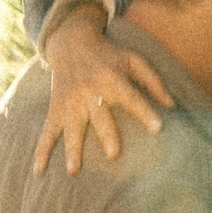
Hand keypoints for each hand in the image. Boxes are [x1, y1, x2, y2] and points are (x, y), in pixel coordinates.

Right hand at [33, 3, 174, 173]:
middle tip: (114, 155)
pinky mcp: (56, 109)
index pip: (130, 98)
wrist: (71, 41)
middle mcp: (90, 92)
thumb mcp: (133, 59)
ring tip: (73, 171)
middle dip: (106, 134)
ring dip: (72, 149)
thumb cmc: (108, 55)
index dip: (144, 112)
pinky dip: (41, 150)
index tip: (158, 128)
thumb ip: (153, 81)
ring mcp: (70, 102)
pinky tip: (39, 170)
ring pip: (71, 127)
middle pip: (99, 116)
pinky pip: (47, 131)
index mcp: (112, 79)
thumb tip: (172, 105)